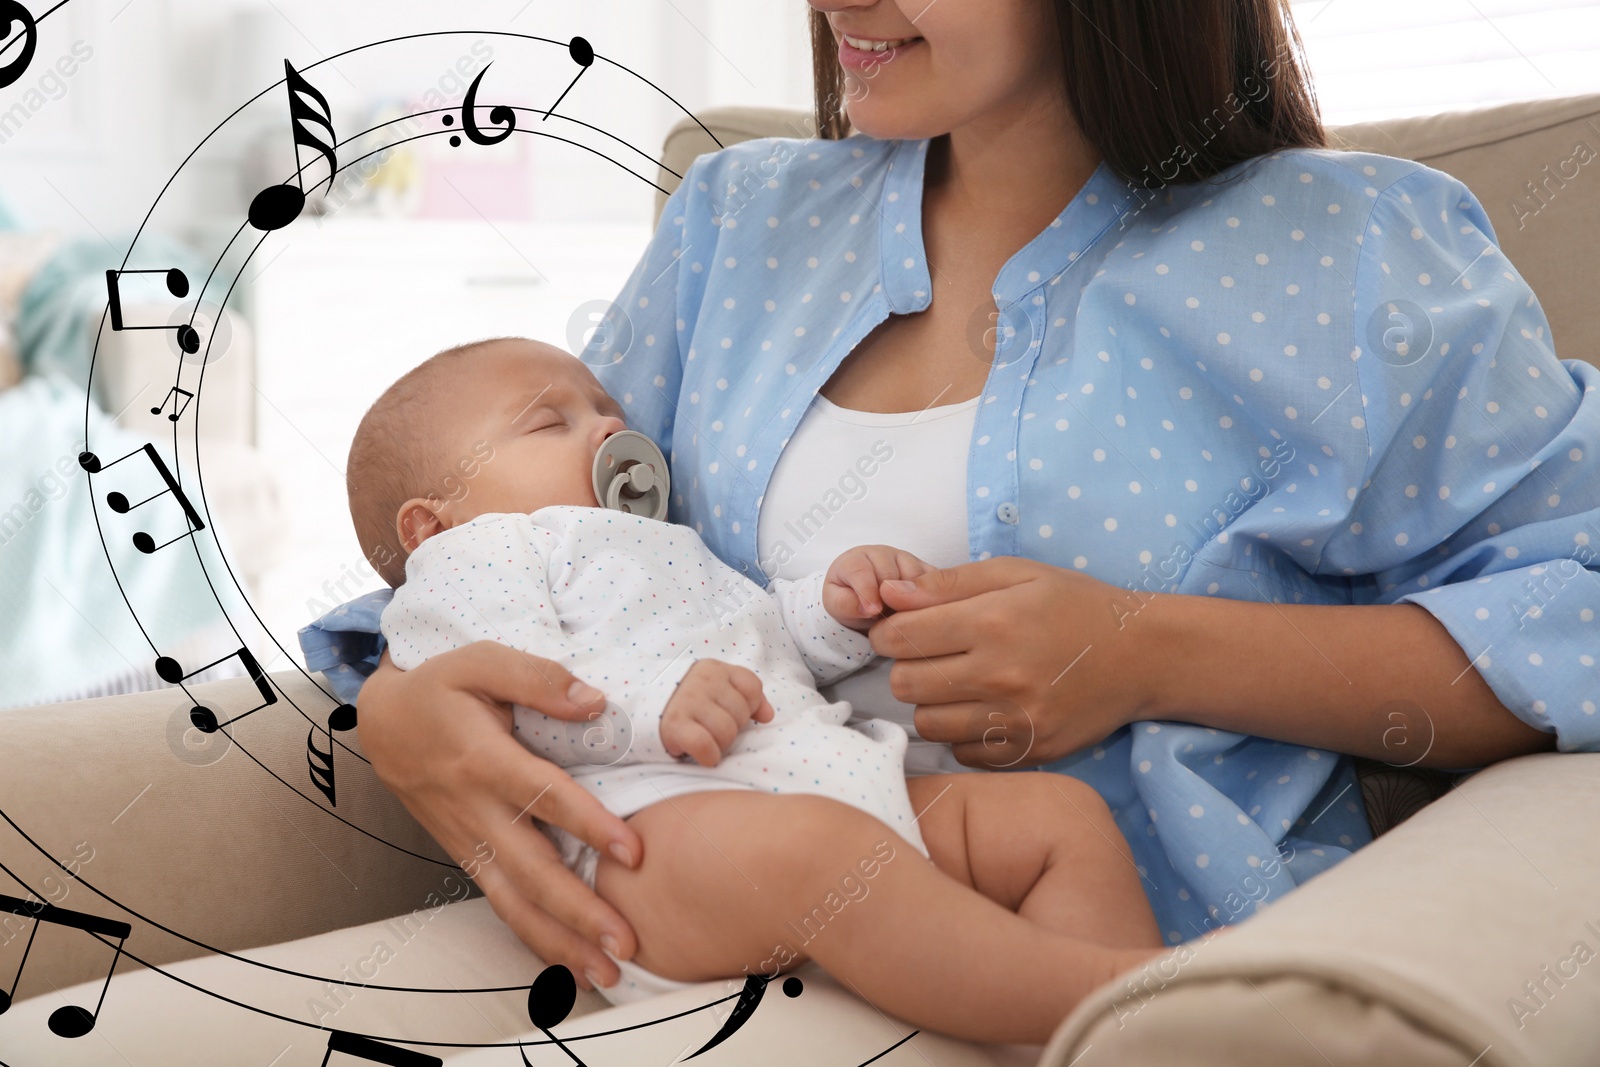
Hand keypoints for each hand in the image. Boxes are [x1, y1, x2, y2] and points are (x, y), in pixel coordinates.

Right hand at [357, 641, 639, 991]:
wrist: (381, 722)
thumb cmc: (440, 687)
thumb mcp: (480, 660)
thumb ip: (537, 677)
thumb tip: (594, 701)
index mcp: (483, 759)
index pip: (543, 797)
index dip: (589, 825)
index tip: (633, 852)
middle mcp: (475, 810)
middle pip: (532, 869)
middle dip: (580, 911)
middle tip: (626, 941)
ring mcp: (468, 840)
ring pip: (514, 901)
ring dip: (561, 941)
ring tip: (608, 973)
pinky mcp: (467, 856)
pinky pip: (502, 904)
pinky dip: (535, 939)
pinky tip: (571, 964)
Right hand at [659, 658, 775, 766]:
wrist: (639, 707)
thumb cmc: (687, 703)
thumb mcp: (716, 689)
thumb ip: (747, 697)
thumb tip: (768, 716)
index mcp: (715, 669)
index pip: (752, 688)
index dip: (749, 707)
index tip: (731, 714)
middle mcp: (702, 681)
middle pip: (740, 714)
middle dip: (732, 729)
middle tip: (712, 730)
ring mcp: (687, 701)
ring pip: (726, 731)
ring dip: (720, 745)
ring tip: (705, 740)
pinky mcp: (674, 725)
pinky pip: (705, 744)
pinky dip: (709, 756)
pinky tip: (704, 756)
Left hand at [823, 544, 934, 631]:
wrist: (865, 598)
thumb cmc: (849, 599)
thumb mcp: (837, 605)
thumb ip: (845, 604)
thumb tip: (867, 608)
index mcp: (856, 559)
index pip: (861, 570)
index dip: (868, 591)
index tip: (873, 612)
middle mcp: (883, 555)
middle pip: (891, 576)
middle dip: (888, 601)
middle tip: (885, 618)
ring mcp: (907, 561)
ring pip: (916, 579)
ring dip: (909, 603)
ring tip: (898, 616)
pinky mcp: (927, 571)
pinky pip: (936, 584)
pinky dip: (929, 600)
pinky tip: (918, 611)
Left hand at [868, 557, 1158, 767]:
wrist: (1142, 655)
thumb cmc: (1075, 605)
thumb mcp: (1016, 574)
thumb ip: (948, 583)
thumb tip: (889, 594)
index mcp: (992, 622)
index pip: (900, 637)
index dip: (889, 632)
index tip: (903, 630)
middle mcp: (1001, 675)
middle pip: (905, 685)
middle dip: (907, 667)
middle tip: (932, 657)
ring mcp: (1017, 720)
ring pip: (928, 724)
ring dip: (932, 703)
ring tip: (958, 684)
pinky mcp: (1030, 751)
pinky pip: (963, 752)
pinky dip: (962, 734)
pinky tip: (983, 710)